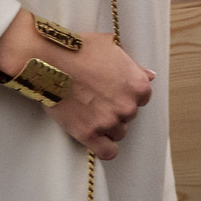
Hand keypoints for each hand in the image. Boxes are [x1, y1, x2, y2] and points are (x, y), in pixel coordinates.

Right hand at [0, 12, 153, 159]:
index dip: (128, 94)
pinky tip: (97, 140)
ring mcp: (109, 121)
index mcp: (138, 84)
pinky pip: (108, 152)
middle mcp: (127, 105)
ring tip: (91, 114)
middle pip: (129, 115)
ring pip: (118, 133)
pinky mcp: (89, 134)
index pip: (142, 98)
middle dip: (116, 109)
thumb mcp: (113, 48)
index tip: (114, 91)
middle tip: (98, 99)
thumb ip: (134, 66)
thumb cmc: (81, 50)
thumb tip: (150, 75)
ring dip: (108, 126)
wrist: (50, 62)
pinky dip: (105, 148)